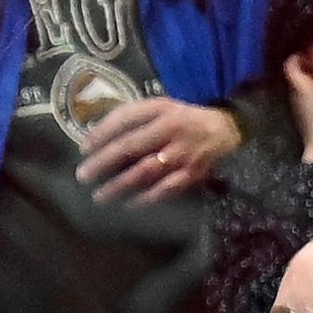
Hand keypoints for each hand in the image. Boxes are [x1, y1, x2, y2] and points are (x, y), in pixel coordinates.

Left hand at [74, 96, 237, 205]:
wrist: (229, 129)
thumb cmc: (185, 119)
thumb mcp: (162, 107)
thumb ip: (133, 117)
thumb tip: (96, 135)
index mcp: (163, 110)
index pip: (126, 118)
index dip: (101, 133)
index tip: (83, 149)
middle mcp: (173, 130)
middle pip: (131, 147)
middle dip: (103, 162)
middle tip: (83, 176)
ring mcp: (183, 153)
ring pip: (145, 171)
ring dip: (119, 186)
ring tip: (99, 196)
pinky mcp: (193, 173)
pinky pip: (165, 189)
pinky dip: (145, 199)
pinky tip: (128, 205)